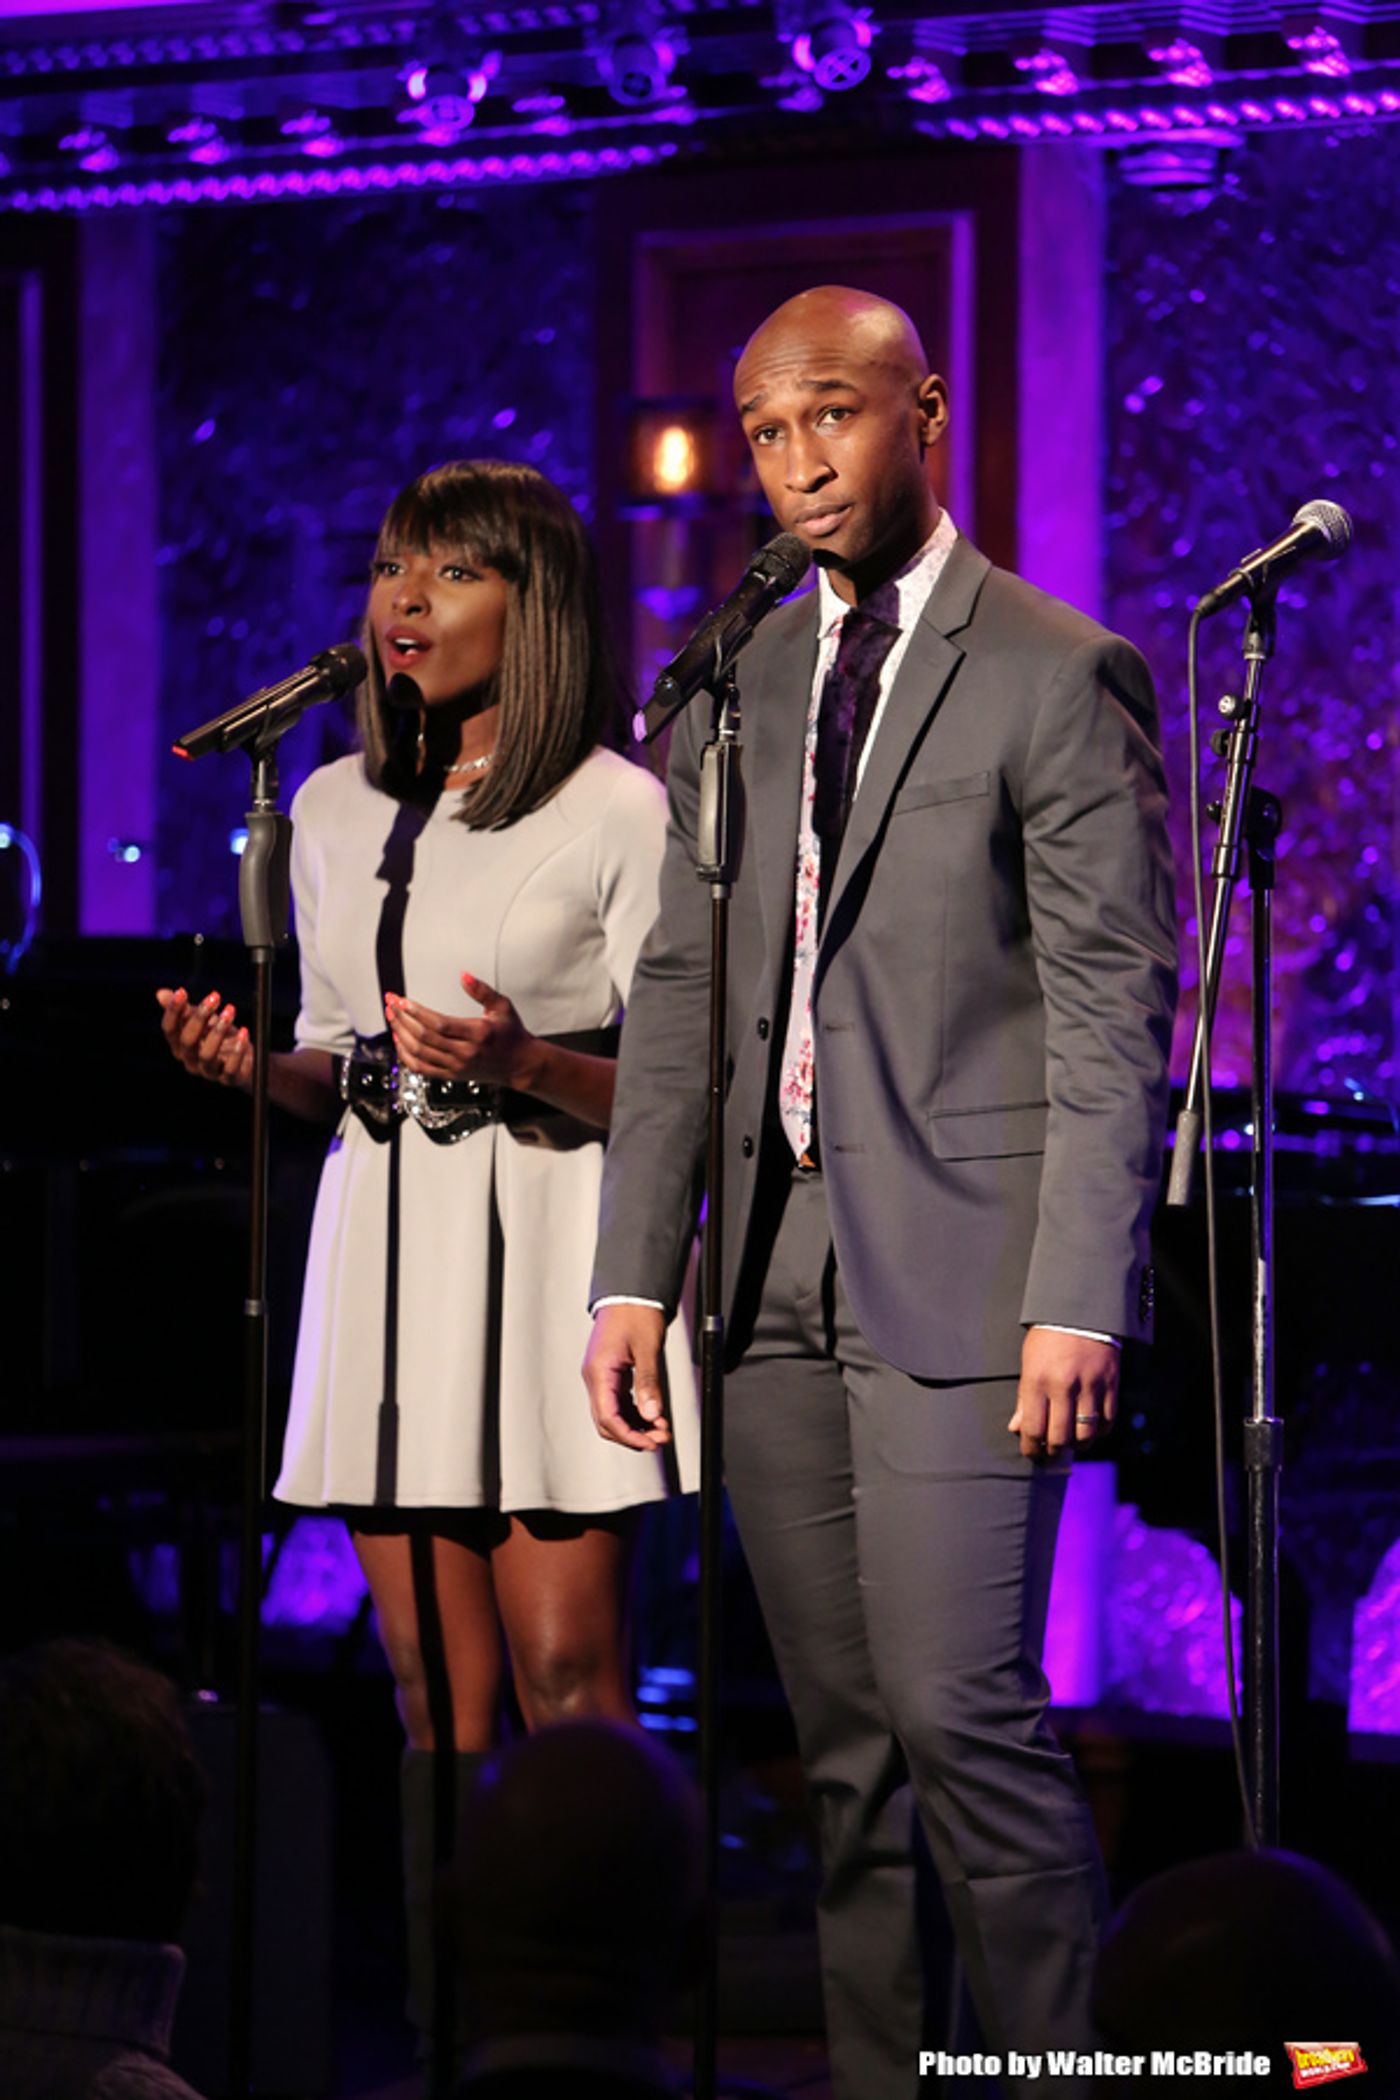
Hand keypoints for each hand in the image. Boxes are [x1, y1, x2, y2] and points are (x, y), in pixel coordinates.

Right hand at [156, 986, 252, 1088]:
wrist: (247, 1059)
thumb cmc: (221, 1037)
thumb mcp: (204, 1021)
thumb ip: (185, 1010)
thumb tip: (160, 994)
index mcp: (180, 1046)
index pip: (169, 1030)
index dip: (173, 1011)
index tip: (182, 991)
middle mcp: (190, 1060)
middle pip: (187, 1041)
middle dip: (199, 1017)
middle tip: (215, 996)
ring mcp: (209, 1072)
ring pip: (207, 1055)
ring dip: (219, 1031)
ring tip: (230, 1011)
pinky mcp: (229, 1079)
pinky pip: (230, 1069)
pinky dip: (238, 1051)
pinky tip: (244, 1032)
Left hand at [385, 972, 532, 1086]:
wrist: (520, 1064)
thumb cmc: (511, 1034)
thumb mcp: (502, 1007)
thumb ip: (482, 990)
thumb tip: (463, 975)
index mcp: (478, 1034)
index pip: (439, 1024)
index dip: (416, 1012)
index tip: (402, 1000)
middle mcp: (466, 1053)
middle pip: (425, 1037)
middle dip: (403, 1018)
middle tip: (391, 1003)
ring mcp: (456, 1066)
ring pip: (419, 1053)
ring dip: (401, 1034)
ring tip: (392, 1017)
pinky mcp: (451, 1075)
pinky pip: (421, 1068)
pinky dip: (406, 1055)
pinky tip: (399, 1040)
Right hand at [583, 1304, 670, 1451]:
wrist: (629, 1294)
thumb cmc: (636, 1314)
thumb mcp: (647, 1349)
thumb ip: (649, 1383)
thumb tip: (652, 1414)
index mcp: (599, 1372)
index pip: (608, 1417)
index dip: (630, 1435)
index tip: (652, 1443)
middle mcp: (596, 1378)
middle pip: (607, 1422)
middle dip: (633, 1435)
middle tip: (661, 1439)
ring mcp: (601, 1377)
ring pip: (613, 1415)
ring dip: (636, 1426)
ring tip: (662, 1430)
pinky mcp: (610, 1376)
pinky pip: (619, 1403)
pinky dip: (635, 1414)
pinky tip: (654, 1417)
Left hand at [1008, 1328, 1117, 1459]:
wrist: (1081, 1310)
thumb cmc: (1048, 1337)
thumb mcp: (1028, 1362)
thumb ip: (1023, 1398)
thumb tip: (1017, 1428)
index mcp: (1037, 1380)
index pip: (1033, 1429)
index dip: (1031, 1449)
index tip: (1032, 1453)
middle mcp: (1063, 1386)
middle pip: (1059, 1437)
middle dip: (1053, 1451)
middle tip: (1051, 1453)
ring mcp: (1089, 1386)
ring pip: (1085, 1434)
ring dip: (1077, 1445)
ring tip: (1071, 1442)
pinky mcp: (1110, 1384)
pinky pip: (1107, 1421)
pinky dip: (1099, 1431)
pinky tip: (1091, 1429)